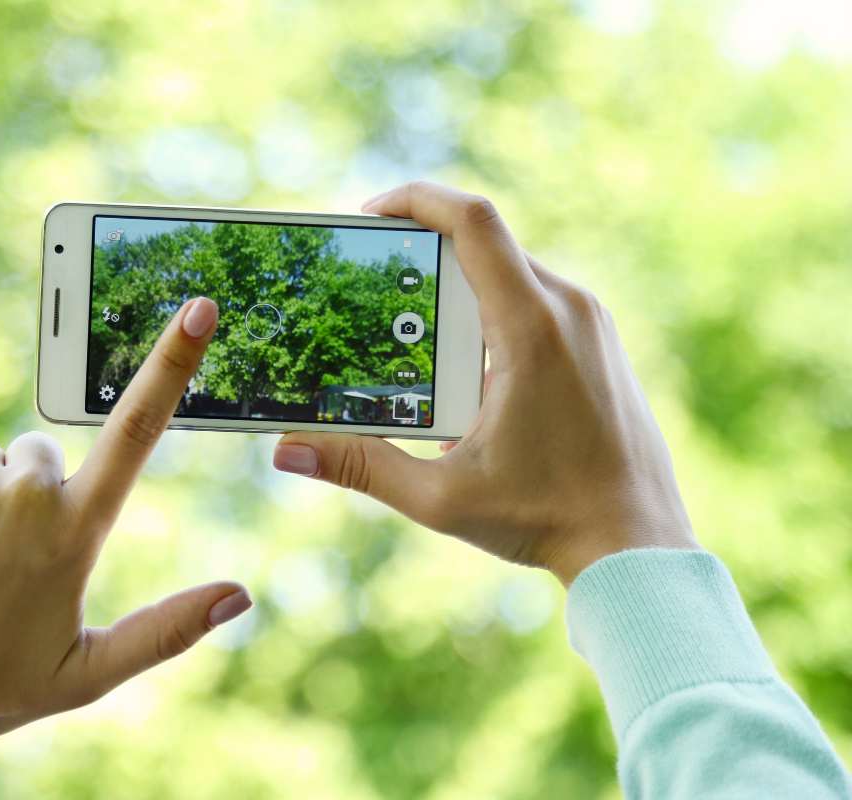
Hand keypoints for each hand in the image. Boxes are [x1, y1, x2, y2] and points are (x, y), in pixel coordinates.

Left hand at [0, 298, 251, 787]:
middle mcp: (24, 496)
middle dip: (32, 491)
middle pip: (41, 454)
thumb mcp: (91, 672)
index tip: (198, 309)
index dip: (171, 365)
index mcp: (76, 532)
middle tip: (4, 564)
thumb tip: (241, 596)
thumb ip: (169, 629)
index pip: (137, 432)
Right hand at [272, 182, 697, 585]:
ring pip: (511, 273)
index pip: (471, 221)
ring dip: (458, 292)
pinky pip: (537, 302)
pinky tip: (466, 375)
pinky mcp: (600, 343)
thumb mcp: (441, 494)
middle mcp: (570, 308)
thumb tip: (287, 451)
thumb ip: (361, 466)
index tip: (369, 215)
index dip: (414, 199)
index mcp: (532, 327)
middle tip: (375, 290)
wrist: (638, 545)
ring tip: (415, 342)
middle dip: (423, 257)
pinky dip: (491, 315)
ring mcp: (592, 323)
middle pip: (483, 245)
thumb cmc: (548, 517)